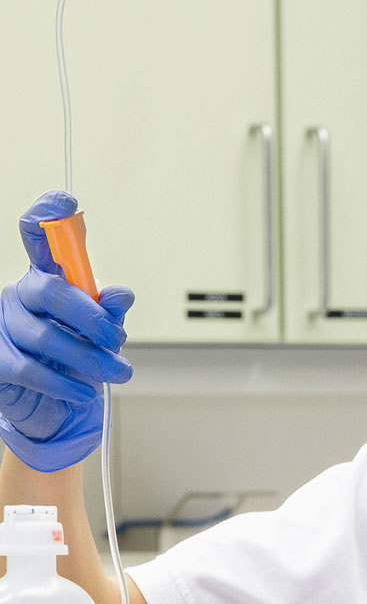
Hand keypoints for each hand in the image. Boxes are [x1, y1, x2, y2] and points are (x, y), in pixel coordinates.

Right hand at [0, 191, 133, 471]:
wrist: (54, 402)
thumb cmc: (79, 353)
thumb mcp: (104, 329)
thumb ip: (112, 310)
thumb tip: (119, 295)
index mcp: (49, 276)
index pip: (39, 237)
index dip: (47, 215)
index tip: (66, 201)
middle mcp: (22, 293)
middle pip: (51, 290)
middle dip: (91, 316)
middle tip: (118, 339)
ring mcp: (4, 324)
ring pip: (45, 335)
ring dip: (88, 358)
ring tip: (119, 371)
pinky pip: (29, 369)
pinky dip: (64, 382)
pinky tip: (85, 391)